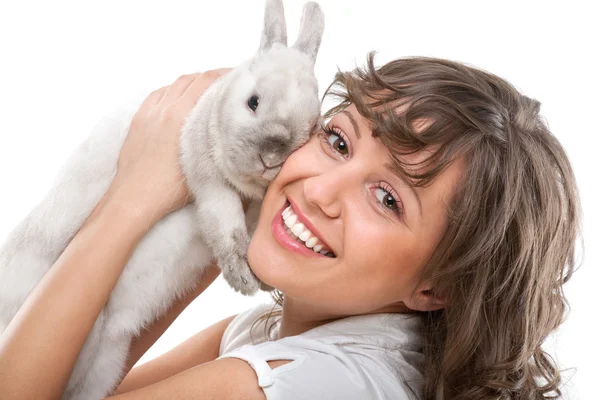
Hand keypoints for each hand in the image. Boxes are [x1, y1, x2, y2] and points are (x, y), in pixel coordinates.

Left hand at [107, 68, 231, 222]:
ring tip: (205, 91)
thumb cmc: (169, 190)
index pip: (205, 82)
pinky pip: (157, 95)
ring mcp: (147, 113)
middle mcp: (163, 109)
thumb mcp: (203, 165)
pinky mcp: (138, 121)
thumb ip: (217, 142)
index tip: (238, 77)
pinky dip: (172, 91)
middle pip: (190, 80)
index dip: (224, 75)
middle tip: (227, 84)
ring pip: (173, 85)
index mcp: (179, 116)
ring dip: (191, 84)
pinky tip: (178, 100)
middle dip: (210, 78)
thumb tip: (233, 131)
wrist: (134, 199)